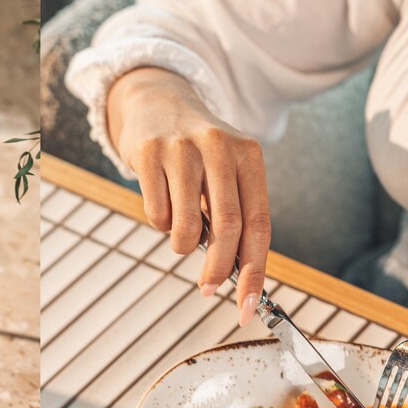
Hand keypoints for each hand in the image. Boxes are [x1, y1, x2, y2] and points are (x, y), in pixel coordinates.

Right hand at [108, 67, 270, 326]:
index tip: (246, 307)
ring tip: (182, 230)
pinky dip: (159, 223)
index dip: (255, 272)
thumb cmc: (198, 150)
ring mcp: (182, 148)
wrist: (157, 100)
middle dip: (217, 269)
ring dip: (182, 244)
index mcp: (249, 156)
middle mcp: (219, 148)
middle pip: (227, 227)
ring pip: (186, 225)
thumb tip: (236, 274)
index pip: (259, 224)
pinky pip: (156, 213)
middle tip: (209, 288)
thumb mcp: (228, 171)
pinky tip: (162, 202)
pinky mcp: (148, 152)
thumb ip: (236, 215)